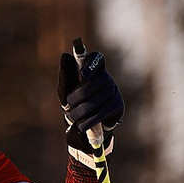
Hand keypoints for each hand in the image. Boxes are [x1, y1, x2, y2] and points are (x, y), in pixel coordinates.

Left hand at [56, 39, 123, 154]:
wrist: (95, 121)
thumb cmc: (79, 101)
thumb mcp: (70, 88)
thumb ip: (67, 76)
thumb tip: (65, 56)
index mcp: (94, 68)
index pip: (96, 59)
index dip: (90, 65)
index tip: (82, 75)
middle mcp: (106, 76)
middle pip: (90, 85)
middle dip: (76, 98)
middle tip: (68, 107)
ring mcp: (113, 90)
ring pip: (94, 101)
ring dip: (80, 112)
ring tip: (72, 117)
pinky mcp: (118, 104)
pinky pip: (101, 113)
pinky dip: (88, 121)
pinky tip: (81, 126)